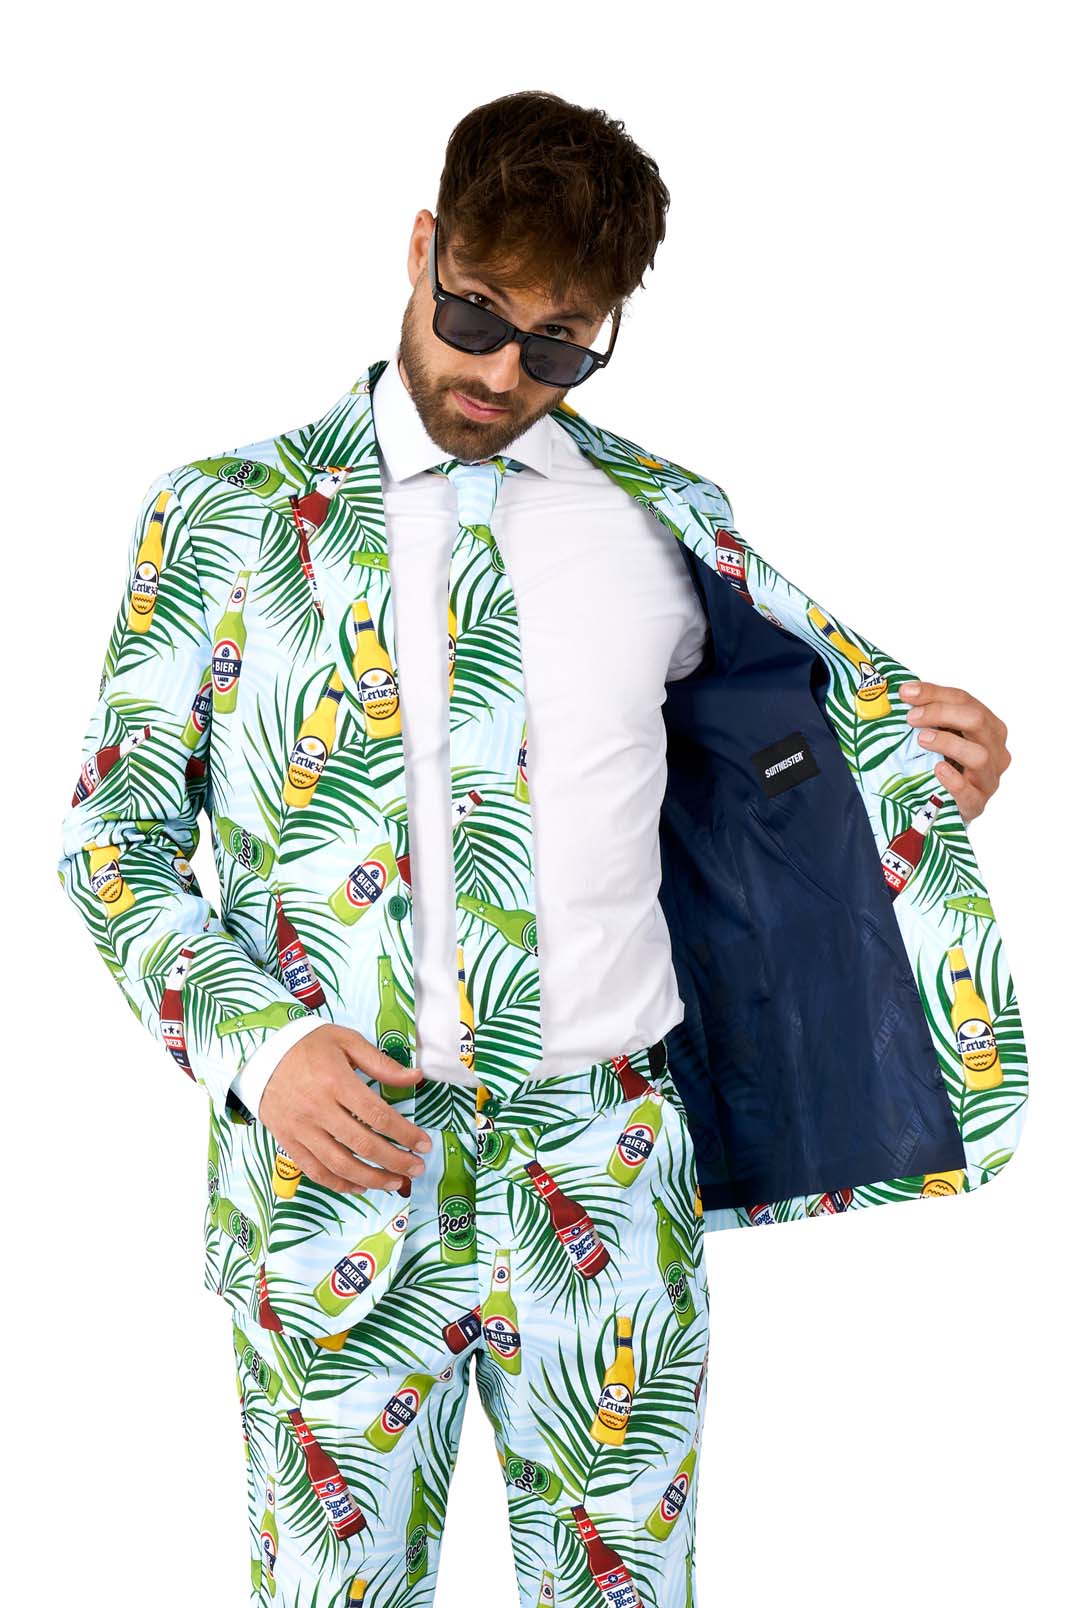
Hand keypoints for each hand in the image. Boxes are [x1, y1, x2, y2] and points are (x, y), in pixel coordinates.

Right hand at [257, 1024, 431, 1194]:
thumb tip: (416, 1077)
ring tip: (395, 1183)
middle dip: (395, 1161)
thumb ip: (381, 1063)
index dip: (405, 1134)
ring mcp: (301, 1129)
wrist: (259, 1054)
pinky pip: (315, 1171)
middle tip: (417, 1168)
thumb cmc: (307, 1045)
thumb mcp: (346, 1041)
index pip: (378, 1116)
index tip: (424, 1144)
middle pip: (363, 1145)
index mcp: (336, 1082)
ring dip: (372, 1179)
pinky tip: (360, 1186)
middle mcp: (318, 1109)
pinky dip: (339, 1184)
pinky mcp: (288, 1142)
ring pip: (340, 1165)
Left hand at [898, 679, 1011, 824]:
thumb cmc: (948, 763)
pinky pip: (970, 793)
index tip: (905, 693)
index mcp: (989, 726)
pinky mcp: (978, 804)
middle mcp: (995, 749)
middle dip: (941, 713)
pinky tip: (938, 769)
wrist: (950, 804)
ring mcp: (989, 778)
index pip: (965, 700)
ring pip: (979, 755)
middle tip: (911, 717)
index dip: (934, 693)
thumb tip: (904, 692)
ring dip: (948, 743)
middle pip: (976, 721)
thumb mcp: (942, 734)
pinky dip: (954, 780)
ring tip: (922, 739)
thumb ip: (930, 714)